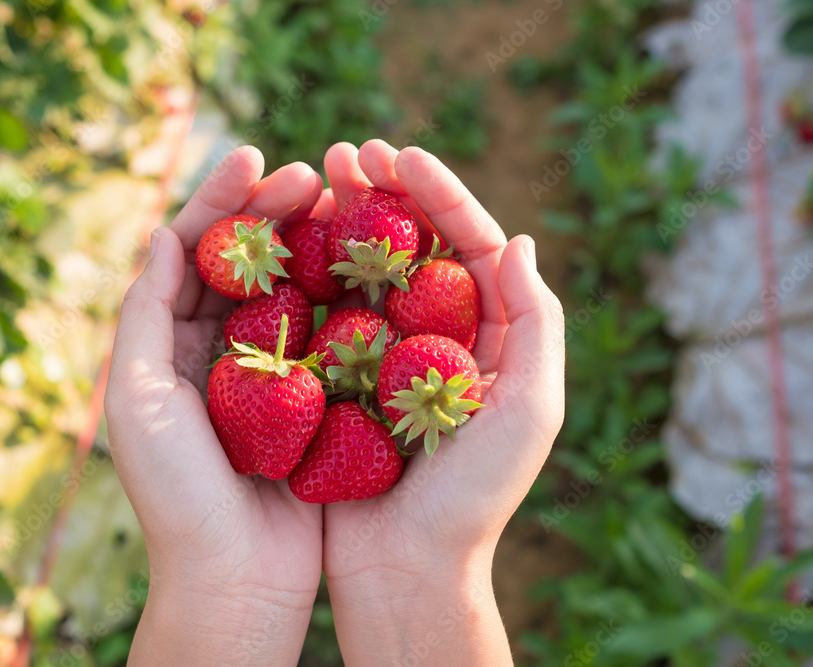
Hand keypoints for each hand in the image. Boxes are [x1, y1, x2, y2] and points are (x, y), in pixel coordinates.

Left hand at [104, 146, 324, 665]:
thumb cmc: (176, 494)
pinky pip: (332, 336)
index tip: (257, 158)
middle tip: (313, 175)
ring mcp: (271, 375)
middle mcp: (219, 352)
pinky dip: (347, 298)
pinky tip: (371, 266)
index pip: (193, 254)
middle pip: (248, 263)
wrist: (234, 578)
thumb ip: (143, 314)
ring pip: (294, 291)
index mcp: (171, 346)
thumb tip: (161, 234)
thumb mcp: (138, 398)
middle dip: (275, 211)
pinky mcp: (315, 400)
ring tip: (346, 203)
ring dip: (316, 244)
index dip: (221, 202)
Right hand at [319, 141, 565, 665]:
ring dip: (342, 220)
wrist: (407, 567)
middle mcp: (438, 337)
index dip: (440, 195)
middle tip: (345, 153)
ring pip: (366, 270)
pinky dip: (311, 273)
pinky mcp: (342, 378)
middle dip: (383, 194)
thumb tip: (518, 239)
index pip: (469, 246)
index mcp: (490, 336)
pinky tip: (288, 240)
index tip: (402, 156)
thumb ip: (534, 324)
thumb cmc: (474, 498)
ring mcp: (387, 355)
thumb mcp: (528, 412)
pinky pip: (327, 313)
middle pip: (413, 246)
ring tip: (314, 178)